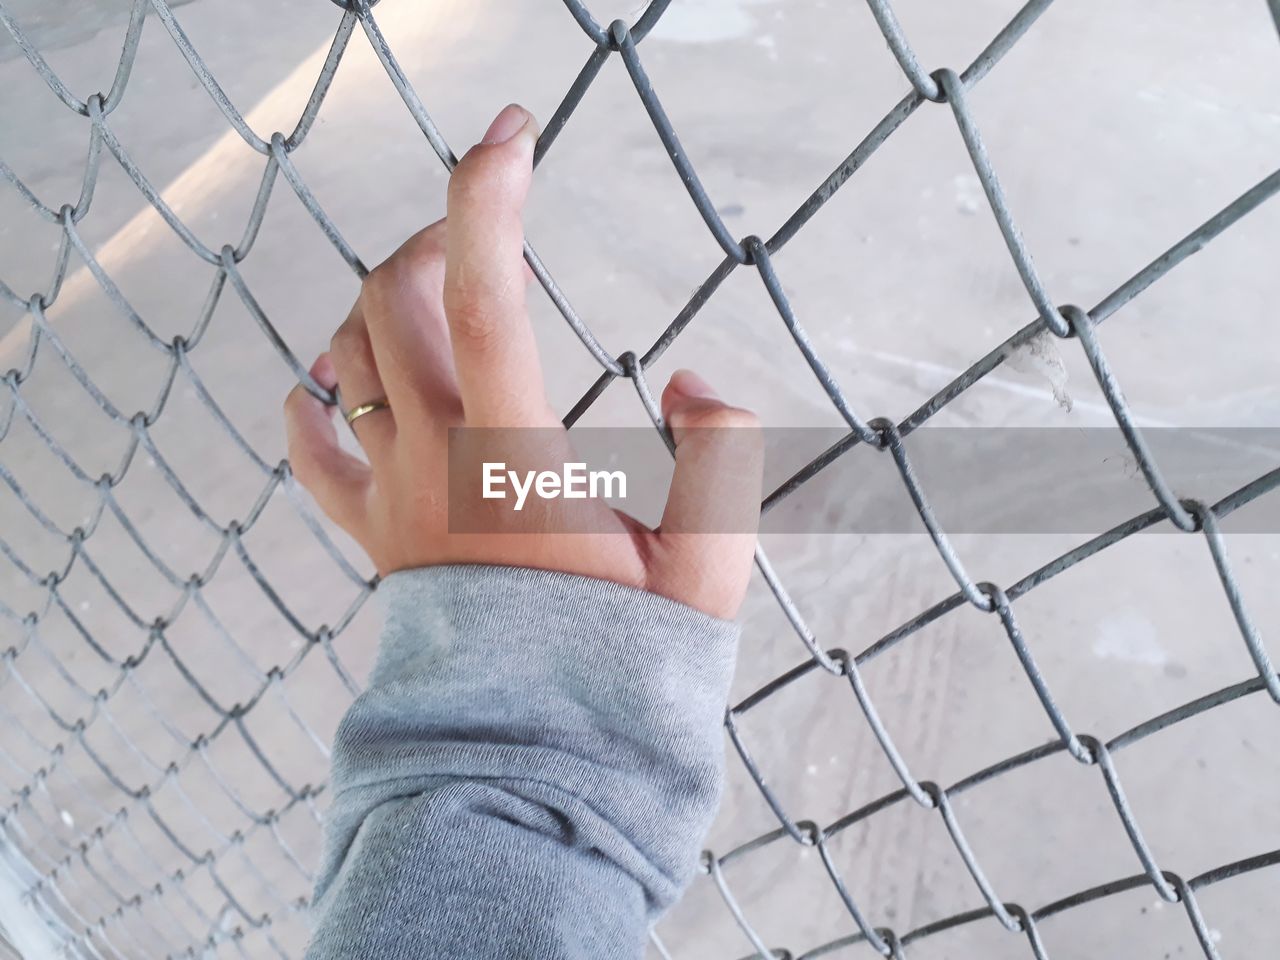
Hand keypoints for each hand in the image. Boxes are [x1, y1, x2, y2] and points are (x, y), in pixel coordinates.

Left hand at [283, 104, 761, 618]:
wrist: (533, 746)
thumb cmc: (623, 659)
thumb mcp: (709, 570)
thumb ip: (721, 463)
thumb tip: (692, 384)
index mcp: (514, 461)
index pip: (486, 302)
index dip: (491, 200)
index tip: (513, 131)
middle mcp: (434, 463)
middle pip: (393, 300)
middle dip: (441, 237)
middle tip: (496, 241)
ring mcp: (387, 496)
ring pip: (346, 354)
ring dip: (389, 302)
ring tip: (448, 305)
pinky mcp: (367, 530)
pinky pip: (309, 446)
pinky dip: (318, 395)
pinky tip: (345, 383)